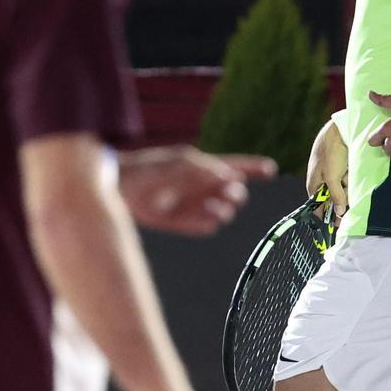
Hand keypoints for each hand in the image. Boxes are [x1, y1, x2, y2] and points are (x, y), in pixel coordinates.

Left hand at [118, 146, 275, 235]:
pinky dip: (207, 222)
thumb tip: (230, 175)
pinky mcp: (182, 222)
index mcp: (203, 166)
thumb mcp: (179, 163)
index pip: (235, 166)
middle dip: (235, 194)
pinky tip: (199, 217)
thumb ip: (205, 170)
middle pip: (233, 192)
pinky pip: (206, 226)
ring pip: (223, 211)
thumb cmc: (150, 169)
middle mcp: (201, 186)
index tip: (271, 169)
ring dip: (222, 209)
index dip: (254, 167)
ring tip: (211, 206)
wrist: (119, 187)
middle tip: (227, 193)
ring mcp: (193, 204)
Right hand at [305, 119, 348, 218]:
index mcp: (313, 186)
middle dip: (341, 200)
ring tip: (347, 175)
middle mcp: (322, 183)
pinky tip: (350, 171)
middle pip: (333, 201)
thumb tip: (339, 213)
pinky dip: (350, 180)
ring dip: (347, 188)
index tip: (339, 225)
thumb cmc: (330, 153)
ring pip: (342, 192)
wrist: (339, 131)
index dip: (328, 217)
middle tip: (346, 195)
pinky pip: (347, 182)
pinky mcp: (341, 171)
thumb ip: (336, 196)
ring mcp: (332, 177)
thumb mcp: (332, 177)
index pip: (319, 208)